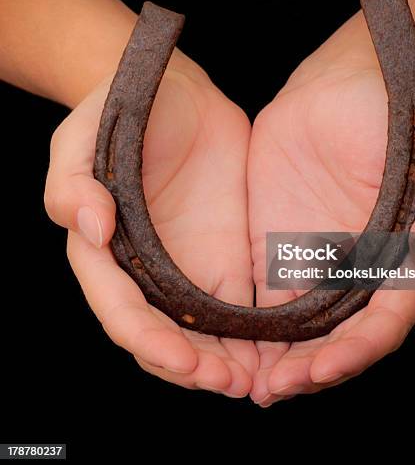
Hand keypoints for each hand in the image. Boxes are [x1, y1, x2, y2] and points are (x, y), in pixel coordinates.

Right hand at [45, 51, 257, 396]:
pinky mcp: (225, 254)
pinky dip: (254, 335)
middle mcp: (144, 270)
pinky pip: (239, 305)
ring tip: (259, 381)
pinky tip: (278, 348)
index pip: (123, 312)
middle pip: (166, 336)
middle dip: (196, 367)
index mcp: (105, 252)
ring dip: (227, 363)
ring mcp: (187, 266)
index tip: (187, 361)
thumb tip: (89, 228)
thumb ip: (73, 183)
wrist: (175, 93)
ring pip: (204, 333)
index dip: (152, 342)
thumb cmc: (117, 112)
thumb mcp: (80, 138)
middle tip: (235, 384)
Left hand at [247, 32, 414, 405]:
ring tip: (252, 386)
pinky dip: (252, 330)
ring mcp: (315, 263)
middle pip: (338, 337)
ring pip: (300, 331)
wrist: (334, 87)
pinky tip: (233, 347)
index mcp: (398, 261)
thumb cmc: (389, 116)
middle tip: (276, 391)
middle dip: (311, 370)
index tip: (319, 368)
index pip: (381, 321)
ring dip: (279, 362)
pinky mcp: (275, 249)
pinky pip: (264, 298)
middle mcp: (357, 272)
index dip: (355, 350)